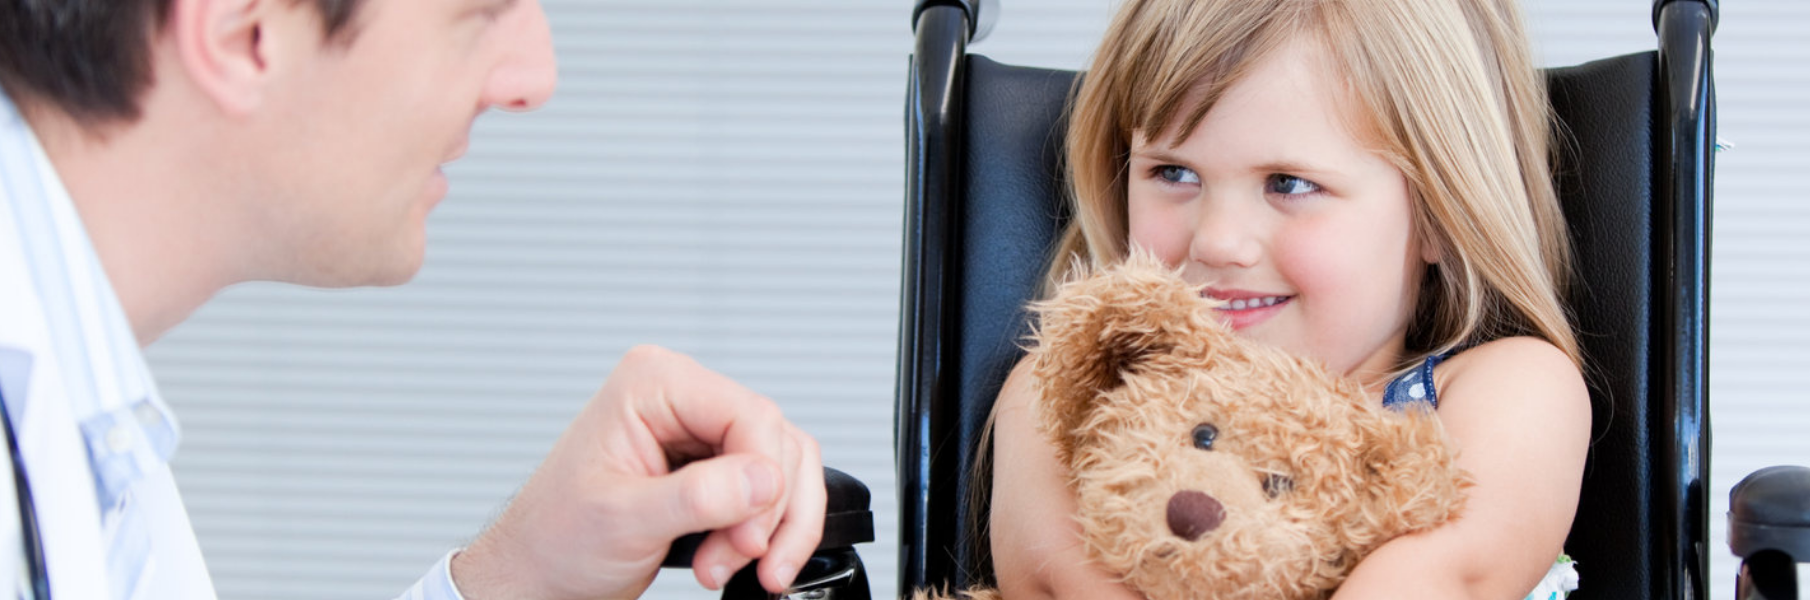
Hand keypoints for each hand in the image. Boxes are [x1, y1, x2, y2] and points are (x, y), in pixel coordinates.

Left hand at [451, 345, 826, 599]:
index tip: (749, 538)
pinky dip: (768, 530)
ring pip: (785, 466)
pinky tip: (738, 560)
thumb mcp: (622, 520)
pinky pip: (772, 488)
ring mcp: (701, 431)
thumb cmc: (556, 539)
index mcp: (653, 384)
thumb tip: (763, 479)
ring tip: (727, 567)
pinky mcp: (714, 466)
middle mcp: (683, 397)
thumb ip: (697, 497)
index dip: (764, 480)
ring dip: (773, 527)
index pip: (749, 415)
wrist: (539, 575)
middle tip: (737, 560)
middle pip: (776, 442)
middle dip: (766, 514)